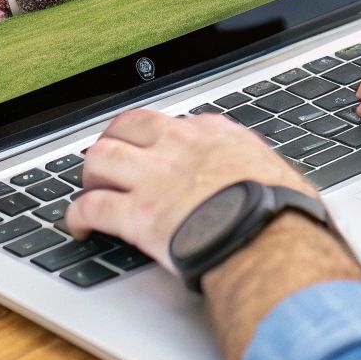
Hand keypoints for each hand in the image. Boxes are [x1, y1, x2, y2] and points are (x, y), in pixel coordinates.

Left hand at [66, 108, 310, 266]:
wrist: (269, 237)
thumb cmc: (282, 211)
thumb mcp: (277, 171)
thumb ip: (256, 169)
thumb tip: (268, 182)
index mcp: (212, 134)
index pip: (168, 123)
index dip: (152, 139)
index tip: (151, 152)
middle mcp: (177, 147)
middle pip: (124, 128)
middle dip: (111, 144)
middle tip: (109, 164)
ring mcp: (153, 178)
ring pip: (99, 158)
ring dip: (91, 176)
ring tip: (92, 191)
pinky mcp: (136, 214)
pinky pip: (90, 207)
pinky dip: (77, 216)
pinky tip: (79, 227)